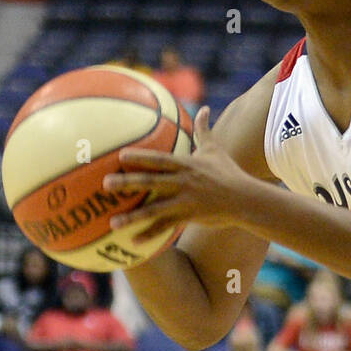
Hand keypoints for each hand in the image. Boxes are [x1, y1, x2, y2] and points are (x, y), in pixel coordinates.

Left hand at [103, 107, 255, 241]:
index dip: (140, 157)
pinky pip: (166, 228)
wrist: (245, 199)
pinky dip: (150, 235)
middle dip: (127, 183)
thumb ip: (204, 130)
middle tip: (105, 184)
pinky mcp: (189, 218)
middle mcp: (183, 183)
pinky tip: (134, 242)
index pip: (159, 159)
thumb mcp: (215, 149)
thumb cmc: (229, 173)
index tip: (121, 156)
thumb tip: (205, 108)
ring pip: (155, 210)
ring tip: (113, 223)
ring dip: (133, 217)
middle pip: (151, 182)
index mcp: (186, 165)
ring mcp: (185, 202)